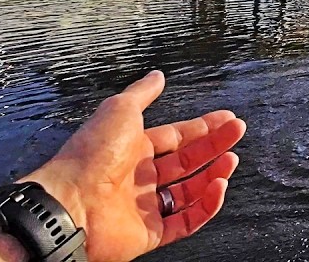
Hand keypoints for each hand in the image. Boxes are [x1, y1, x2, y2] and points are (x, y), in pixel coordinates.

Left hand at [21, 71, 245, 261]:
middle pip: (187, 161)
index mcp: (131, 148)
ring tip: (231, 161)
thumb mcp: (119, 110)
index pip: (176, 137)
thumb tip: (157, 75)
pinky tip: (218, 188)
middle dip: (214, 146)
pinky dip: (206, 207)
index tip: (226, 119)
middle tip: (237, 132)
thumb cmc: (90, 156)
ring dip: (214, 175)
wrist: (70, 204)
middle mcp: (139, 177)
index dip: (202, 127)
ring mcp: (145, 206)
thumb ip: (142, 93)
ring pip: (190, 192)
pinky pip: (186, 222)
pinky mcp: (150, 233)